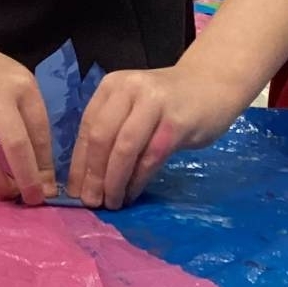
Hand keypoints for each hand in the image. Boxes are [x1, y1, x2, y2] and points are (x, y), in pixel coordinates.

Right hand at [0, 42, 54, 201]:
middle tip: (34, 199)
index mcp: (22, 87)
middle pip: (16, 146)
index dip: (45, 165)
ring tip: (7, 193)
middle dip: (28, 179)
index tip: (50, 187)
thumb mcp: (19, 84)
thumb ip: (30, 118)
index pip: (40, 133)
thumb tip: (42, 168)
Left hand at [68, 67, 248, 209]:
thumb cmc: (169, 102)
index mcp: (112, 86)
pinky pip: (150, 157)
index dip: (78, 163)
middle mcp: (130, 90)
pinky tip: (132, 194)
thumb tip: (88, 176)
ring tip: (111, 202)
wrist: (214, 83)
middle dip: (93, 175)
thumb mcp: (134, 106)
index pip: (88, 128)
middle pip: (102, 138)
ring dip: (114, 181)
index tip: (73, 191)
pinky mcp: (177, 123)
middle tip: (91, 202)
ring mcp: (154, 104)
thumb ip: (114, 130)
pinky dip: (137, 180)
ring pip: (124, 148)